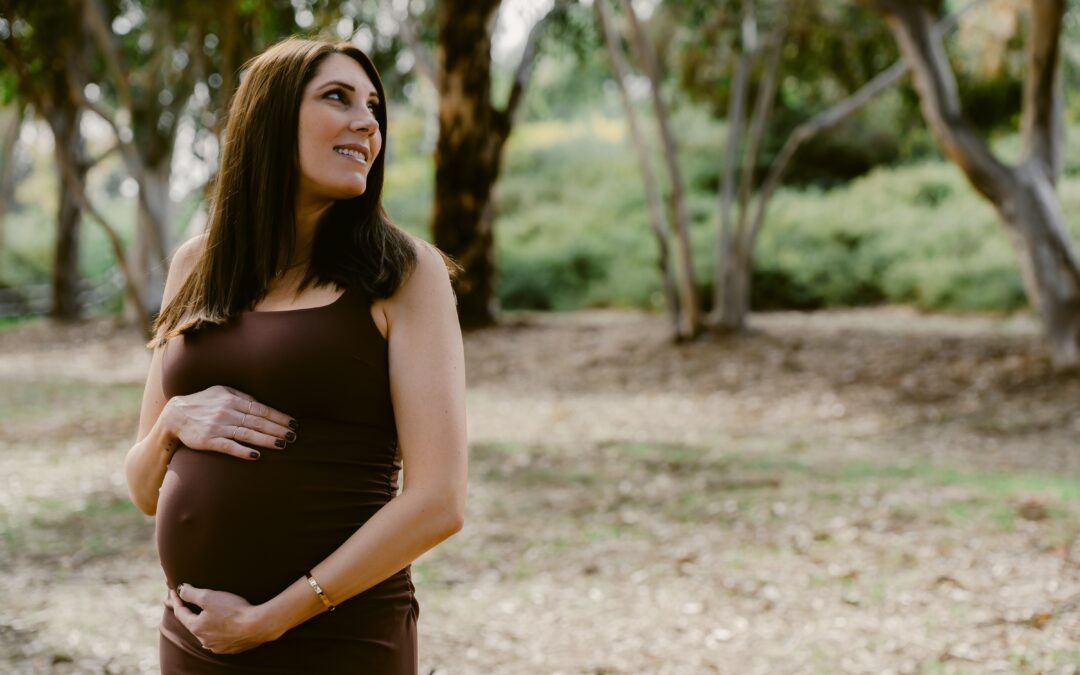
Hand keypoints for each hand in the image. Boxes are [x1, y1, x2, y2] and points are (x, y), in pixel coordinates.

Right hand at [164, 385, 296, 460]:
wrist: (175, 414)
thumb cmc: (203, 402)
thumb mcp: (221, 391)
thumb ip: (242, 396)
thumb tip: (262, 403)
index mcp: (233, 399)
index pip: (261, 409)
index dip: (279, 417)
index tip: (293, 423)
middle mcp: (227, 412)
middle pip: (258, 422)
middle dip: (278, 429)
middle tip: (294, 436)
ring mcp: (218, 426)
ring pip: (247, 434)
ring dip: (266, 440)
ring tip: (282, 445)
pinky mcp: (209, 440)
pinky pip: (229, 446)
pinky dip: (243, 451)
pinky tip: (256, 455)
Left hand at [167, 583, 281, 653]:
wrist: (258, 625)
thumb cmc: (233, 610)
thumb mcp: (209, 596)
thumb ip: (191, 593)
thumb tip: (180, 589)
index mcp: (196, 627)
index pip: (180, 612)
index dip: (175, 600)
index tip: (172, 590)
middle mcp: (204, 640)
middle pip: (193, 623)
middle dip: (188, 612)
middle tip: (183, 603)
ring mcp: (217, 646)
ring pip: (206, 633)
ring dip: (204, 623)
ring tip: (204, 616)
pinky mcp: (231, 648)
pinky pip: (219, 638)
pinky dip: (217, 630)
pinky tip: (222, 626)